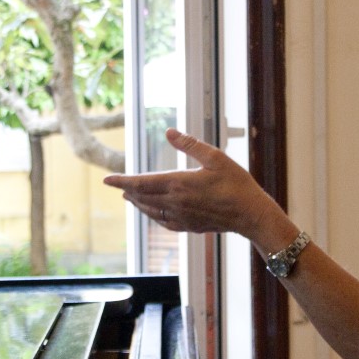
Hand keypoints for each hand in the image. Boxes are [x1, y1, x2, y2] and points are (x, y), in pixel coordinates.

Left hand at [103, 128, 290, 247]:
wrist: (250, 214)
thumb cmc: (236, 184)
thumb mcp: (215, 157)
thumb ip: (190, 145)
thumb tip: (169, 131)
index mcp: (179, 183)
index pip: (142, 182)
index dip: (122, 180)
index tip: (107, 179)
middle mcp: (175, 202)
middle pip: (142, 197)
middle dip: (127, 190)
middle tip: (116, 185)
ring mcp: (181, 217)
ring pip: (150, 210)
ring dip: (138, 203)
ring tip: (129, 197)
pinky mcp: (189, 226)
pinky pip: (163, 221)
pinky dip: (152, 215)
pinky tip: (152, 212)